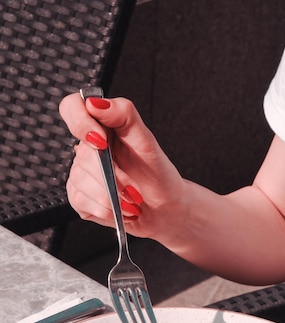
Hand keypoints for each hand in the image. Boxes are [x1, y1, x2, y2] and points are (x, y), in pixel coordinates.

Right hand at [59, 94, 185, 238]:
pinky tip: (120, 207)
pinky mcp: (79, 198)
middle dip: (111, 174)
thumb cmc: (156, 172)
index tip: (102, 141)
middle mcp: (86, 149)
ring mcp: (80, 174)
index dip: (81, 123)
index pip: (71, 108)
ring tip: (129, 197)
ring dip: (112, 196)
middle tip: (130, 181)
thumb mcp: (145, 139)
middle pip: (83, 156)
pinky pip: (81, 202)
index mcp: (100, 126)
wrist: (164, 206)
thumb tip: (95, 103)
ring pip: (82, 182)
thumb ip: (122, 113)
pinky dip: (106, 210)